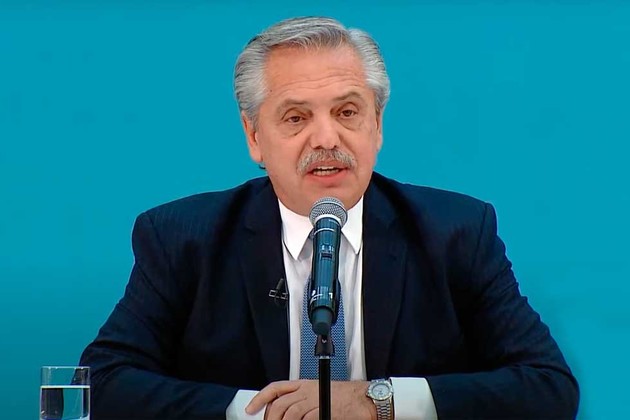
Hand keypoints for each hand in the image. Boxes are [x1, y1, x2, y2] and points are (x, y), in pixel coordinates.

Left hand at [245, 380, 376, 419]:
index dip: (260, 398)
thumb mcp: (319, 394)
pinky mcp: (324, 410)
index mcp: (304, 384)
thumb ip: (301, 402)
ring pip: (290, 413)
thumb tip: (285, 414)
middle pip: (280, 403)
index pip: (276, 388)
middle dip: (271, 418)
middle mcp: (307, 390)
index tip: (251, 409)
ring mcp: (315, 400)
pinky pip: (306, 419)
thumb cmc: (345, 398)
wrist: (364, 399)